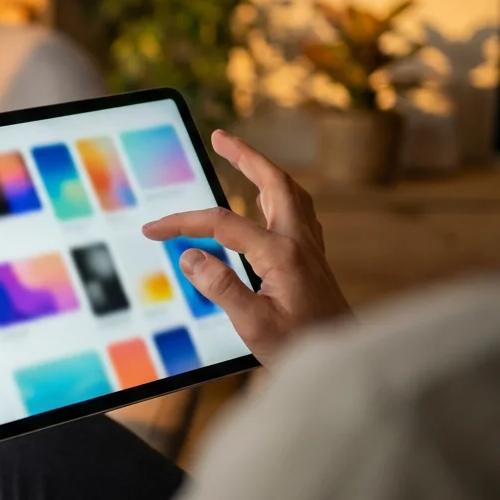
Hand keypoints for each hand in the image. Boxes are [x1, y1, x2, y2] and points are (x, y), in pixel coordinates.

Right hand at [143, 130, 351, 367]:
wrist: (346, 362)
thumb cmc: (301, 348)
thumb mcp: (253, 325)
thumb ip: (221, 287)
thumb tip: (190, 255)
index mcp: (281, 254)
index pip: (222, 224)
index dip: (183, 223)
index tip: (154, 230)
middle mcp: (300, 243)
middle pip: (274, 183)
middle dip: (246, 157)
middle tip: (220, 137)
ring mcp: (311, 249)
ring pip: (290, 194)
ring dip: (265, 171)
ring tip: (244, 159)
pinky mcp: (315, 261)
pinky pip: (298, 212)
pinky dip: (279, 195)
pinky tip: (270, 203)